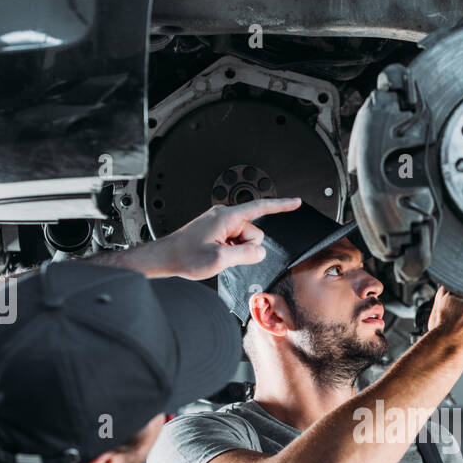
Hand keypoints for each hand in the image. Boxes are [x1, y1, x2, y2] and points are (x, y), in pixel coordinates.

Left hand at [131, 197, 302, 278]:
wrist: (166, 257)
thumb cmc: (186, 256)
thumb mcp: (220, 259)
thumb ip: (245, 254)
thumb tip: (259, 251)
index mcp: (227, 217)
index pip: (261, 208)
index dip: (281, 206)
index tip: (296, 202)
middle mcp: (224, 216)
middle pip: (253, 231)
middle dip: (246, 246)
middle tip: (225, 254)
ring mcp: (220, 222)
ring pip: (244, 238)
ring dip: (236, 250)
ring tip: (217, 254)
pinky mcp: (216, 230)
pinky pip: (234, 240)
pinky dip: (230, 249)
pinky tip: (215, 253)